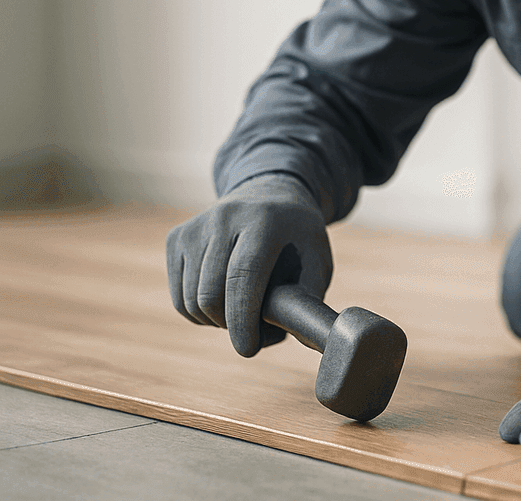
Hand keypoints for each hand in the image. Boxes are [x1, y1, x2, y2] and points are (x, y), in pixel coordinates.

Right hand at [166, 173, 332, 356]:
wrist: (270, 197)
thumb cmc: (298, 240)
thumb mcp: (317, 262)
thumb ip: (306, 301)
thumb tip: (299, 339)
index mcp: (265, 221)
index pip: (243, 276)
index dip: (243, 318)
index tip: (248, 349)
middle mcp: (225, 218)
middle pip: (211, 294)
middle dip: (231, 325)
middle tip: (255, 330)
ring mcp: (196, 226)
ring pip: (191, 301)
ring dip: (216, 322)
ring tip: (244, 312)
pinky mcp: (177, 238)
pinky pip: (179, 299)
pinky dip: (200, 314)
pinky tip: (224, 301)